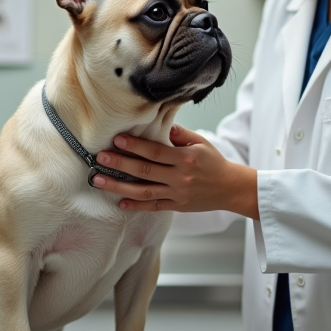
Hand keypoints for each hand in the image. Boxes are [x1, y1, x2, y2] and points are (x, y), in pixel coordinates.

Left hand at [91, 125, 257, 218]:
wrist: (231, 188)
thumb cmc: (213, 162)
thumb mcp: (200, 142)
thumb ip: (179, 134)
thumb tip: (159, 124)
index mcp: (186, 158)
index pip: (156, 151)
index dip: (136, 146)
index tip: (117, 139)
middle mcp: (180, 177)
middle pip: (145, 171)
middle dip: (120, 164)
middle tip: (100, 158)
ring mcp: (178, 193)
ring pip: (144, 191)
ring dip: (119, 186)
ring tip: (100, 181)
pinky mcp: (177, 206)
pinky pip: (154, 206)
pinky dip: (137, 205)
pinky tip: (120, 203)